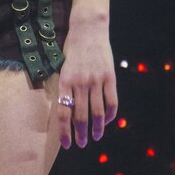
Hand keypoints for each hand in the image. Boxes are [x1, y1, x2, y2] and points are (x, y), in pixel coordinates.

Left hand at [55, 29, 117, 148]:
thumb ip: (65, 88)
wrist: (88, 30)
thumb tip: (66, 112)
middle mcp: (80, 83)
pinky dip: (110, 115)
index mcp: (65, 81)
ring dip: (96, 129)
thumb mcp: (62, 67)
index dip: (64, 132)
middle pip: (81, 116)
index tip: (67, 144)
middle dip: (81, 134)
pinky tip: (107, 121)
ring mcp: (96, 80)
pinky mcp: (109, 77)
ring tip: (95, 137)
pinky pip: (112, 101)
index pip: (63, 113)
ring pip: (98, 112)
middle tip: (81, 144)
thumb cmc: (72, 49)